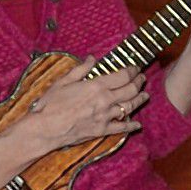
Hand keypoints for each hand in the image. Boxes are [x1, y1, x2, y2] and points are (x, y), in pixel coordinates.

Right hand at [17, 61, 145, 149]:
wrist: (45, 128)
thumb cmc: (50, 104)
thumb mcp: (63, 82)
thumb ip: (80, 70)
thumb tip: (92, 59)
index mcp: (96, 86)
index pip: (122, 76)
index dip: (132, 71)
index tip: (135, 68)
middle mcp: (105, 100)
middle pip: (130, 90)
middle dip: (139, 83)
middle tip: (142, 78)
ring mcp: (105, 116)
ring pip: (130, 107)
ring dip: (139, 100)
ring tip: (145, 95)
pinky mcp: (102, 130)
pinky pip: (122, 128)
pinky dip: (132, 125)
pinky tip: (138, 124)